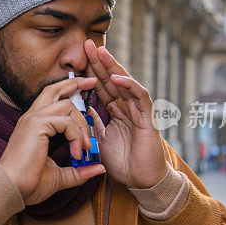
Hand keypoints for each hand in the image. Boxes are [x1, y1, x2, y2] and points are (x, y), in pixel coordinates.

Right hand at [0, 76, 105, 205]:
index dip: (68, 90)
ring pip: (67, 106)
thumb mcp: (60, 175)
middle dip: (75, 84)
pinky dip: (77, 136)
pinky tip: (76, 153)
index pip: (52, 98)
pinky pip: (66, 122)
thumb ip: (79, 170)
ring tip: (85, 148)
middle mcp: (32, 117)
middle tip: (92, 83)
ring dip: (82, 126)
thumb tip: (99, 168)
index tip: (85, 89)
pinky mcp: (36, 124)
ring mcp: (33, 119)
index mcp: (34, 125)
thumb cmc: (29, 184)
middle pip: (55, 89)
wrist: (12, 190)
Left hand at [83, 39, 166, 188]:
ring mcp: (138, 111)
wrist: (142, 181)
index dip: (91, 72)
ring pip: (126, 82)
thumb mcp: (103, 140)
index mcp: (117, 112)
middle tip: (85, 43)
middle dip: (99, 61)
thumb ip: (96, 124)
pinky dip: (129, 86)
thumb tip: (85, 110)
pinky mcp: (148, 118)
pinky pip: (140, 97)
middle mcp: (128, 108)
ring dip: (113, 66)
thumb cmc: (125, 163)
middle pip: (112, 79)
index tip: (77, 58)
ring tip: (100, 51)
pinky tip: (117, 78)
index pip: (102, 87)